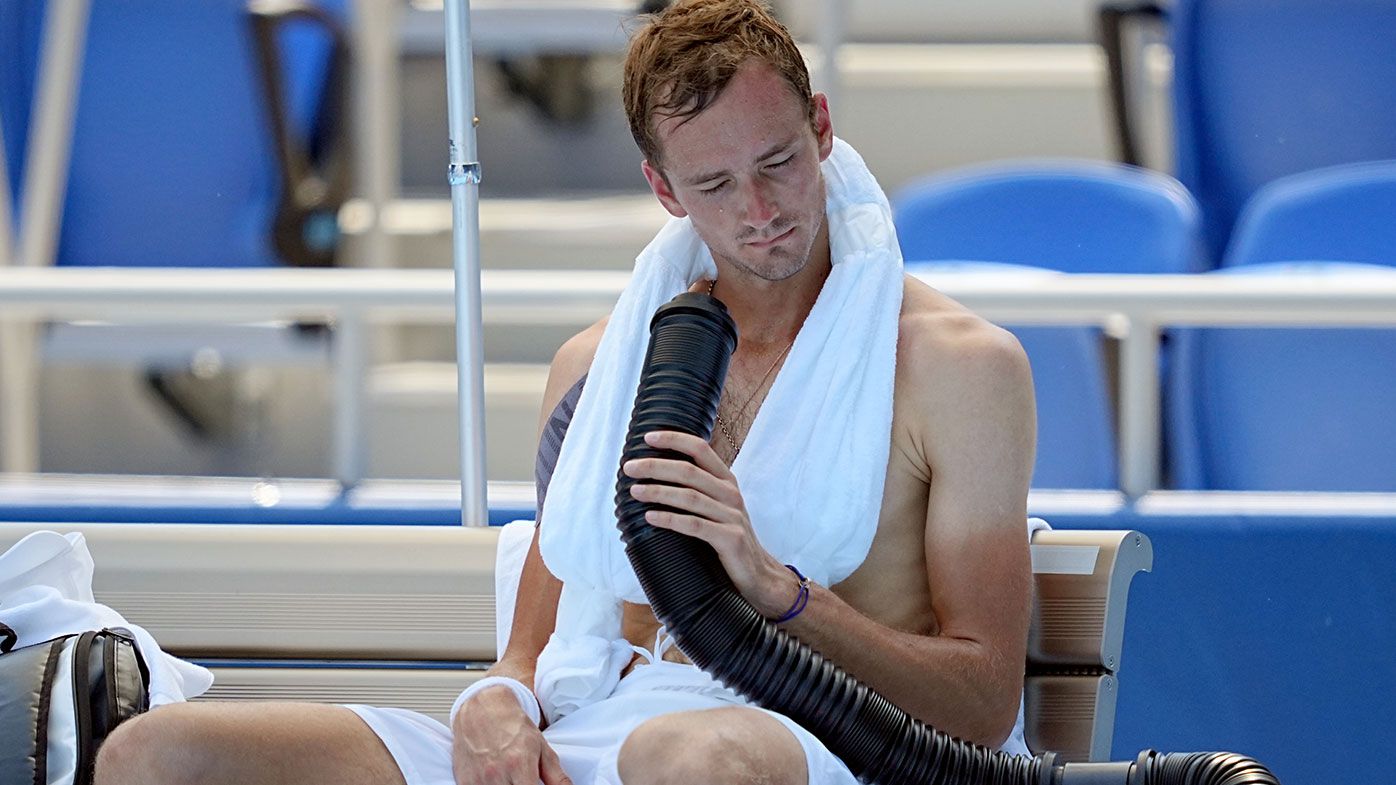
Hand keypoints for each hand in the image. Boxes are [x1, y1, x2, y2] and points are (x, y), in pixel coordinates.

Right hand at [452, 685, 569, 784]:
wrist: (483, 708)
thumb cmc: (512, 726)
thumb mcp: (541, 747)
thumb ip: (556, 776)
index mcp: (519, 765)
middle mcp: (497, 774)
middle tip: (523, 781)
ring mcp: (478, 780)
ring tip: (511, 779)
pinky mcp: (465, 782)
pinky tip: (495, 780)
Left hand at [623, 430, 800, 617]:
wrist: (757, 573)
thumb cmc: (727, 538)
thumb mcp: (717, 507)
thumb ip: (696, 489)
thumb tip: (654, 473)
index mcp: (726, 480)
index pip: (700, 449)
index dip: (674, 439)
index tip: (647, 437)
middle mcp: (730, 494)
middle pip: (689, 471)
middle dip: (655, 466)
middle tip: (629, 468)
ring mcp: (732, 516)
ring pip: (689, 497)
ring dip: (657, 492)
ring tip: (634, 491)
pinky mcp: (730, 538)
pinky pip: (694, 525)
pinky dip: (669, 519)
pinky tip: (650, 517)